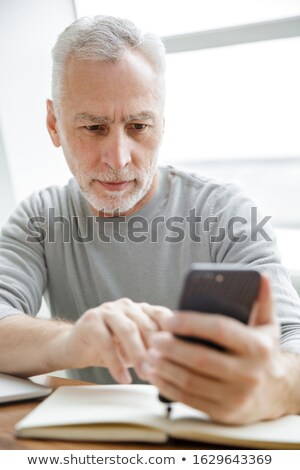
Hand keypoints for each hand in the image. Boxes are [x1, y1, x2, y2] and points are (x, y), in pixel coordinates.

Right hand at [59, 298, 172, 383]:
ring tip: (145, 374)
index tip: (182, 351)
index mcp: (141, 309)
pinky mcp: (91, 320)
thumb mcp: (136, 347)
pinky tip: (122, 378)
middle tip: (164, 370)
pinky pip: (105, 342)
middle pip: (146, 324)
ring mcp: (108, 310)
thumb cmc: (111, 348)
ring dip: (138, 354)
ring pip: (127, 330)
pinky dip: (115, 363)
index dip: (172, 332)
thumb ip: (154, 349)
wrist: (75, 346)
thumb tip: (181, 364)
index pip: (162, 315)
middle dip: (156, 348)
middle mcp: (127, 306)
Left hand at [143, 276, 290, 423]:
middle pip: (201, 359)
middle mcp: (248, 373)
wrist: (277, 392)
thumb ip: (263, 300)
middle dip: (172, 347)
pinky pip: (189, 399)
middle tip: (154, 338)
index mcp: (257, 347)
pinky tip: (156, 375)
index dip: (191, 323)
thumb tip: (260, 275)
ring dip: (165, 367)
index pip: (219, 330)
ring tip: (149, 354)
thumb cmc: (265, 353)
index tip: (169, 319)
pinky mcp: (223, 412)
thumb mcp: (268, 326)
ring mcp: (235, 396)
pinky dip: (168, 387)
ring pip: (191, 381)